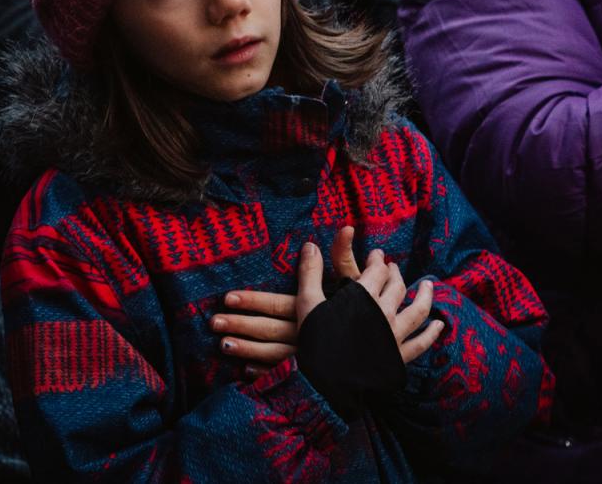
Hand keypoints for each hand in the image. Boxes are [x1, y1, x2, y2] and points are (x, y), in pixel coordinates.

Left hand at [215, 226, 363, 372]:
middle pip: (269, 330)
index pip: (278, 304)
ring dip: (247, 350)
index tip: (228, 298)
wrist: (387, 356)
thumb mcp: (359, 285)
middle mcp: (309, 336)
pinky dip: (265, 372)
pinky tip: (246, 369)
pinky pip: (284, 374)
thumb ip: (345, 256)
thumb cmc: (370, 316)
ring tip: (223, 345)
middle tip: (214, 322)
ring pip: (273, 355)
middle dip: (241, 325)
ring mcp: (310, 359)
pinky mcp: (313, 375)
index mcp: (315, 312)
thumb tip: (345, 227)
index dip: (252, 300)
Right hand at [296, 238, 442, 364]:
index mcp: (363, 297)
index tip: (376, 255)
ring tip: (428, 286)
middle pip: (397, 287)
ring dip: (424, 296)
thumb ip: (310, 273)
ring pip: (417, 310)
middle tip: (393, 267)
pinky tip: (438, 325)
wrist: (327, 383)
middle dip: (395, 274)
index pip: (377, 271)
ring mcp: (395, 335)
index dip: (377, 260)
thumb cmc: (315, 342)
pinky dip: (431, 333)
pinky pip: (420, 343)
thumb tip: (310, 244)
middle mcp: (384, 313)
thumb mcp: (308, 303)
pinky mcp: (399, 357)